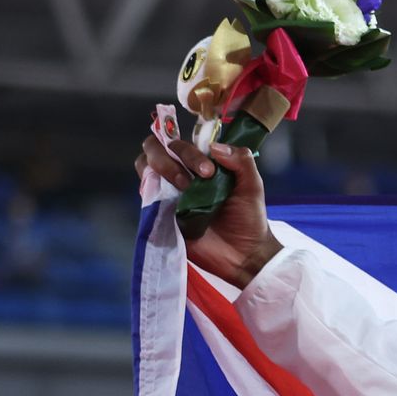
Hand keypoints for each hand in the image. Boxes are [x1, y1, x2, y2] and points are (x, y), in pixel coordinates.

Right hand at [135, 135, 282, 286]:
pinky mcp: (160, 211)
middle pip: (156, 147)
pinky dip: (149, 189)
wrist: (242, 254)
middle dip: (171, 157)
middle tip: (193, 179)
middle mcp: (180, 173)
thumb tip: (214, 147)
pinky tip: (169, 200)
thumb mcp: (252, 186)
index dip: (189, 150)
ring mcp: (168, 191)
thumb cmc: (248, 218)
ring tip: (183, 188)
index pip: (182, 141)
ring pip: (145, 164)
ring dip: (161, 168)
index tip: (209, 169)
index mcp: (201, 164)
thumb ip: (241, 161)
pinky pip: (144, 193)